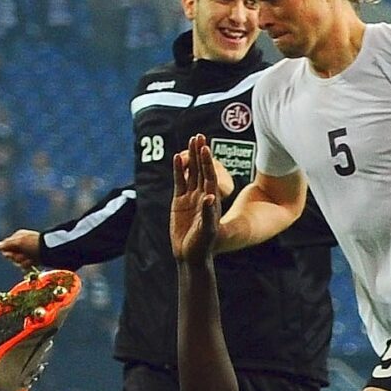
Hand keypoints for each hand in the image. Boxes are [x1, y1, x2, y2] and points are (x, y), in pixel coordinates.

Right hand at [0, 229, 41, 267]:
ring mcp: (27, 252)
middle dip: (16, 257)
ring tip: (30, 259)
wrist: (52, 252)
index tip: (13, 251)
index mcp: (18, 236)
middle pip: (10, 255)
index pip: (5, 246)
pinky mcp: (33, 260)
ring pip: (17, 261)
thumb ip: (7, 244)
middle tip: (24, 255)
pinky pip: (25, 265)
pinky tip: (33, 262)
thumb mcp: (19, 242)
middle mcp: (22, 244)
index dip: (8, 251)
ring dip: (23, 261)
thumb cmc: (35, 244)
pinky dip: (28, 265)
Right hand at [171, 135, 224, 261]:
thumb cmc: (204, 245)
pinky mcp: (180, 202)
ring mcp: (191, 198)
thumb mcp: (208, 230)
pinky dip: (179, 170)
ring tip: (191, 141)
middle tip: (199, 136)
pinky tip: (177, 157)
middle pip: (202, 171)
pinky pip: (179, 182)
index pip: (210, 177)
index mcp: (212, 201)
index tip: (206, 147)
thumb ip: (209, 214)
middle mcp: (203, 196)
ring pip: (191, 174)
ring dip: (191, 158)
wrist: (192, 255)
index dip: (208, 163)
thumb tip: (210, 198)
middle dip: (201, 154)